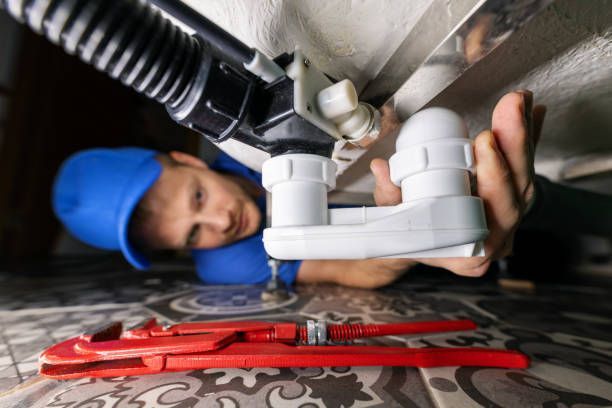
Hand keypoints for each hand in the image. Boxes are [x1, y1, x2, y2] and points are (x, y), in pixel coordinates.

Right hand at [370, 91, 546, 276]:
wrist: (420, 244)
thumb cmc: (409, 237)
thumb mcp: (393, 221)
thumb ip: (389, 198)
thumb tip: (382, 169)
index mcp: (471, 252)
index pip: (494, 214)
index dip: (496, 177)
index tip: (485, 144)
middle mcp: (496, 238)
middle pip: (518, 190)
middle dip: (515, 143)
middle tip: (508, 109)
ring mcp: (507, 219)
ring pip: (526, 176)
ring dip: (523, 134)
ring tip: (517, 100)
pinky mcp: (511, 199)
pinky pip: (525, 167)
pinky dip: (529, 137)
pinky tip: (533, 111)